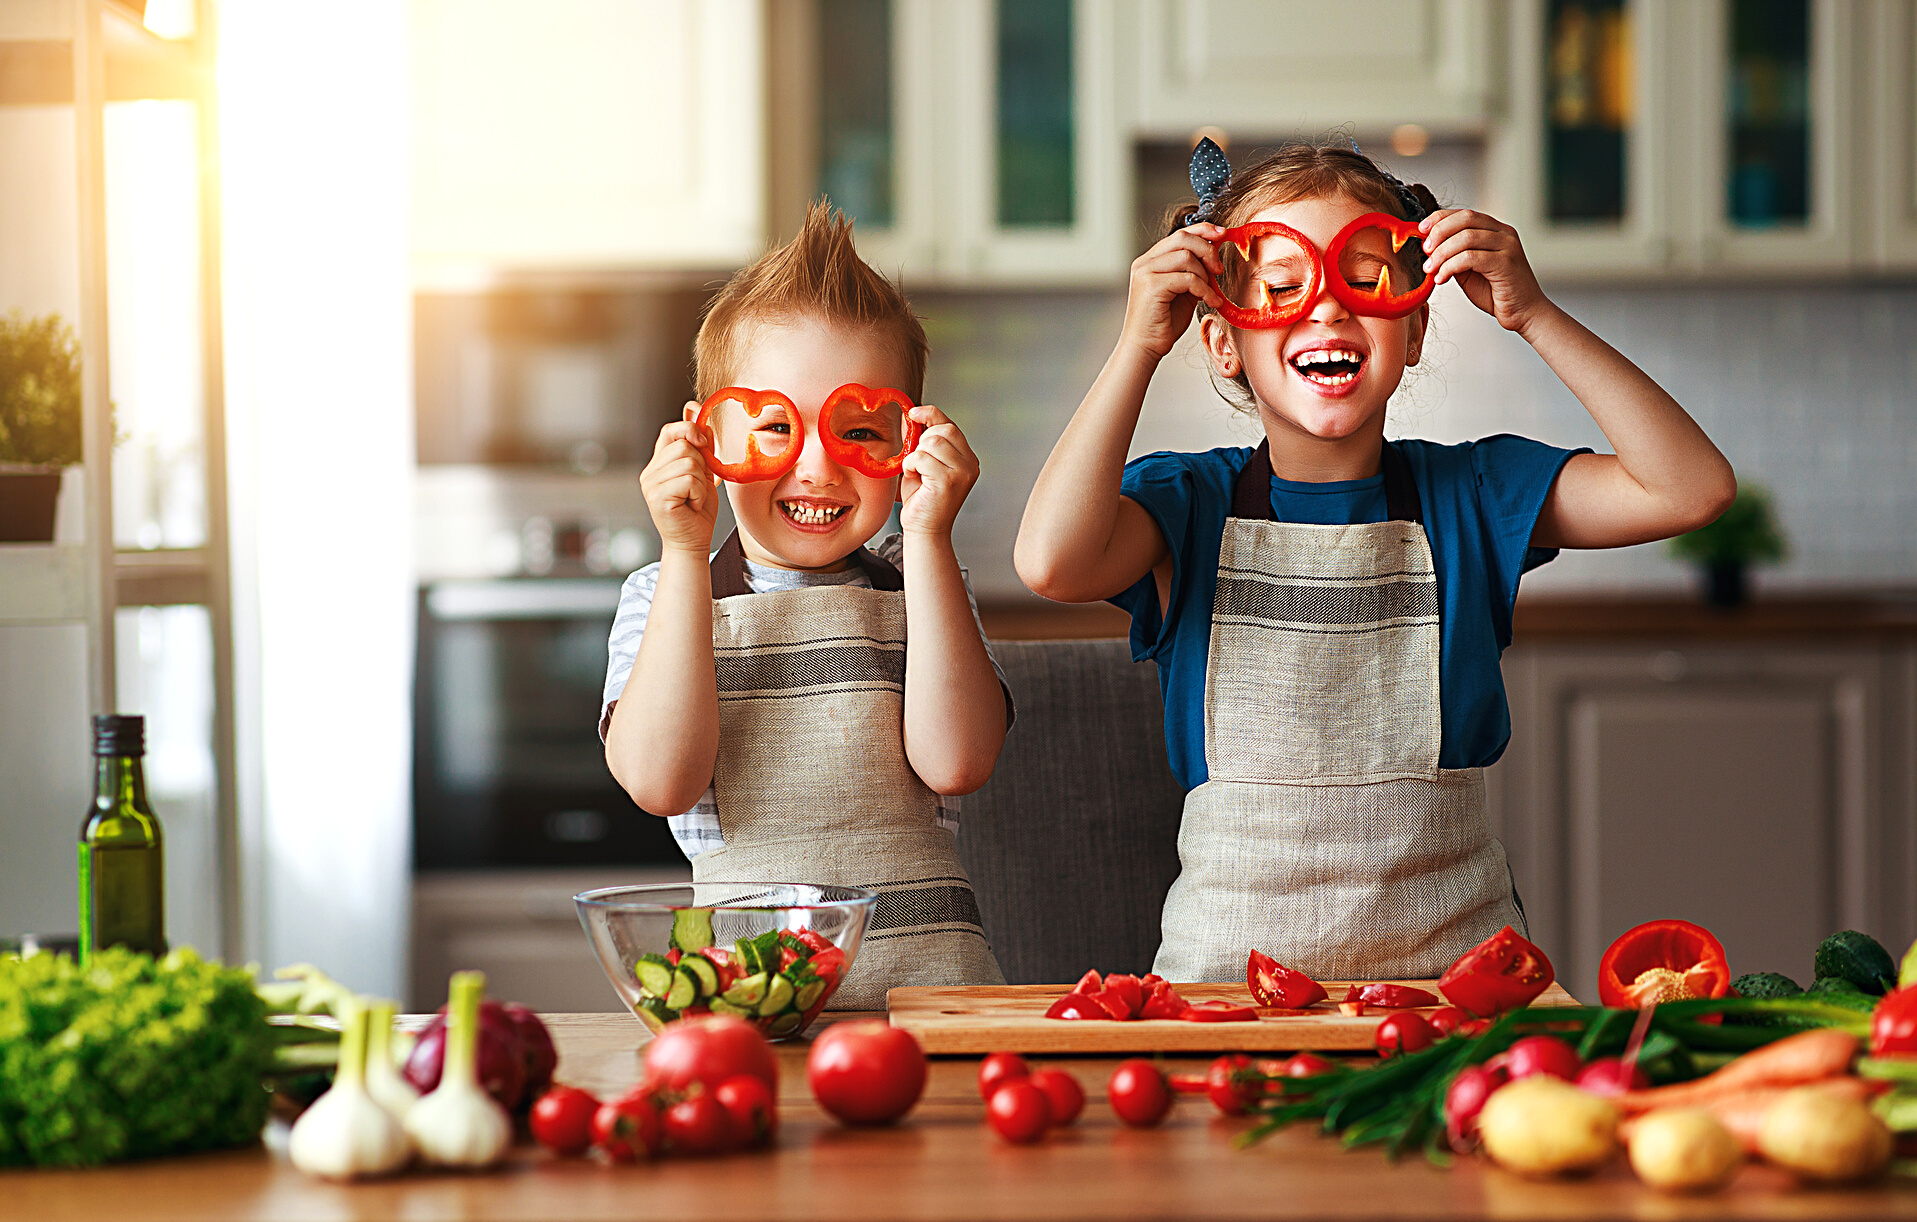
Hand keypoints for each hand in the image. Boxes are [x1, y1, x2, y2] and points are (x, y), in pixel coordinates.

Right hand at [640, 408, 721, 554]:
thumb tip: (695, 407)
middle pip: (683, 445)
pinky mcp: (657, 497)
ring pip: (688, 462)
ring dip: (701, 482)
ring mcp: (651, 484)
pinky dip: (698, 493)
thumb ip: (700, 445)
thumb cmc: (698, 511)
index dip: (689, 428)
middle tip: (698, 488)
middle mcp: (650, 472)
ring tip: (694, 498)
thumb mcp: (703, 471)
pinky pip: (688, 480)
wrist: (693, 543)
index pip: (669, 430)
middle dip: (701, 465)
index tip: (705, 442)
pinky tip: (692, 505)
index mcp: (659, 464)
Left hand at [897, 405, 977, 538]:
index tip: (914, 413)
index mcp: (967, 458)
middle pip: (944, 430)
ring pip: (932, 442)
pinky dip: (911, 465)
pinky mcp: (949, 481)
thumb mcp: (922, 464)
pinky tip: (914, 477)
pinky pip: (922, 458)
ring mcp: (962, 473)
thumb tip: (911, 417)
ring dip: (915, 455)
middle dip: (923, 441)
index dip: (931, 414)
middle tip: (917, 460)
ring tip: (915, 471)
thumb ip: (920, 441)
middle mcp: (970, 464)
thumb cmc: (923, 500)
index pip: (950, 425)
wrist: (924, 529)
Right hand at [1119, 224, 1226, 360]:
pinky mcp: (1151, 286)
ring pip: (1186, 257)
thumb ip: (1194, 272)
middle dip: (1207, 250)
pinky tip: (1212, 301)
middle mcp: (1145, 262)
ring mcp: (1146, 272)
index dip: (1203, 230)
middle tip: (1219, 270)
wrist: (1145, 347)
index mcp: (1151, 260)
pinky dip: (1204, 290)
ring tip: (1211, 292)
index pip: (1179, 233)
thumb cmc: (1164, 322)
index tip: (1223, 234)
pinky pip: (1187, 279)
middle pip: (1182, 238)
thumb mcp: (1184, 291)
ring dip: (1205, 274)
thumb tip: (1214, 255)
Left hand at [1418, 209, 1553, 336]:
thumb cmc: (1497, 293)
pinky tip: (1442, 279)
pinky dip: (1450, 267)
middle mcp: (1504, 233)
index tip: (1421, 230)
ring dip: (1442, 253)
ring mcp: (1507, 246)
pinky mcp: (1506, 263)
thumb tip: (1428, 248)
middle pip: (1465, 219)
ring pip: (1466, 237)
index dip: (1440, 218)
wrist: (1524, 313)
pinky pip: (1471, 257)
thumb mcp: (1469, 271)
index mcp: (1495, 230)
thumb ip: (1454, 256)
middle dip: (1439, 232)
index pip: (1464, 214)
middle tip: (1425, 251)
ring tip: (1430, 269)